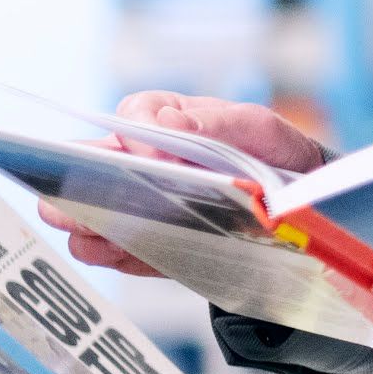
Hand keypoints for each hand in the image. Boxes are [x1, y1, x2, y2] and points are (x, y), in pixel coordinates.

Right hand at [60, 92, 334, 276]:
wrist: (290, 198)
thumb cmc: (268, 150)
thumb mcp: (258, 128)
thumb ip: (221, 122)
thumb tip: (171, 123)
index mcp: (159, 117)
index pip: (129, 118)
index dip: (135, 139)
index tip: (158, 162)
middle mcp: (133, 157)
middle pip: (82, 167)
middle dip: (81, 186)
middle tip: (100, 205)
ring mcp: (130, 200)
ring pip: (83, 214)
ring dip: (93, 227)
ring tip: (115, 237)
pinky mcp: (138, 240)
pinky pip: (111, 252)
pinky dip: (117, 256)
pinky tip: (136, 256)